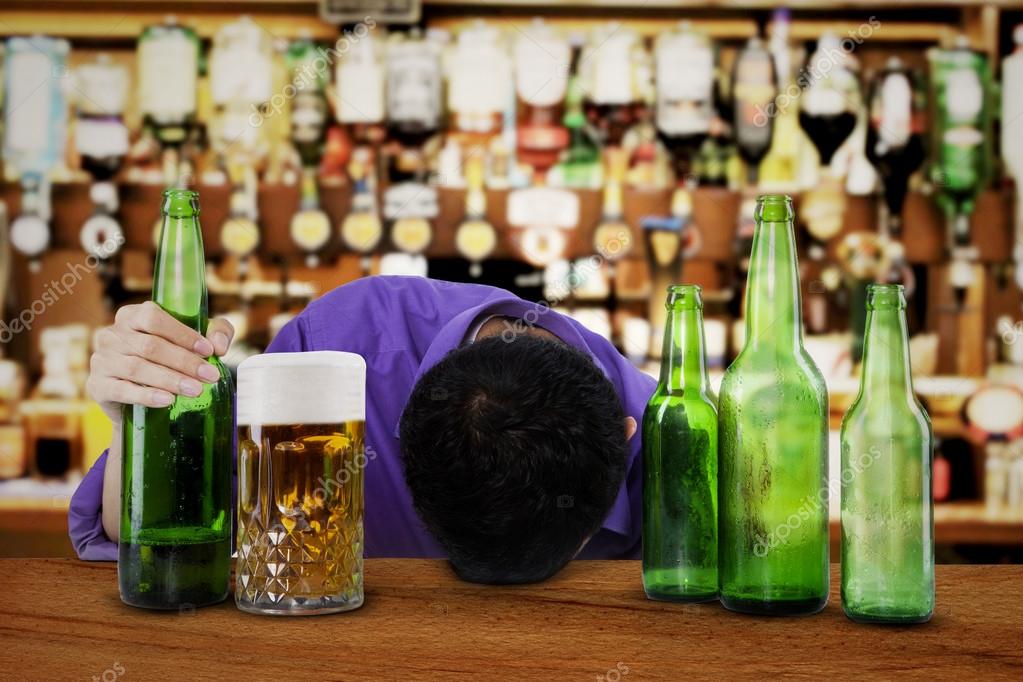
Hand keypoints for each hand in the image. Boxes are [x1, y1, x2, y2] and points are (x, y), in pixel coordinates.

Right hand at [87, 301, 234, 422]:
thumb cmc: (171, 362)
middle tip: (209, 376)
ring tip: (196, 390)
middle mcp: (112, 334)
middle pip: (150, 346)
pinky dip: (146, 395)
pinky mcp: (97, 385)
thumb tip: (219, 345)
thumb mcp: (196, 342)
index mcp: (133, 316)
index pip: (154, 318)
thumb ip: (215, 332)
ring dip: (170, 380)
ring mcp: (101, 360)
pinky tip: (167, 400)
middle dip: (184, 362)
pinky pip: (122, 389)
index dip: (182, 334)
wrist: (140, 402)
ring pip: (138, 368)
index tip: (209, 351)